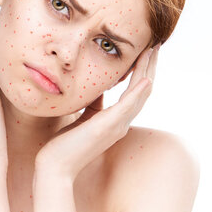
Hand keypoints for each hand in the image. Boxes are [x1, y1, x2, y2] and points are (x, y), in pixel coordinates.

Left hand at [35, 44, 159, 179]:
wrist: (55, 166)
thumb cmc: (65, 144)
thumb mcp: (83, 116)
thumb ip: (95, 103)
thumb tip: (99, 86)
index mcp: (116, 120)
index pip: (135, 91)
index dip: (143, 70)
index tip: (146, 51)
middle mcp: (121, 123)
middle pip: (144, 90)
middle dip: (150, 66)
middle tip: (157, 45)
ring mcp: (117, 126)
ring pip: (140, 94)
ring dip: (148, 71)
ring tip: (153, 51)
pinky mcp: (107, 127)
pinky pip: (127, 106)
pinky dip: (138, 91)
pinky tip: (145, 77)